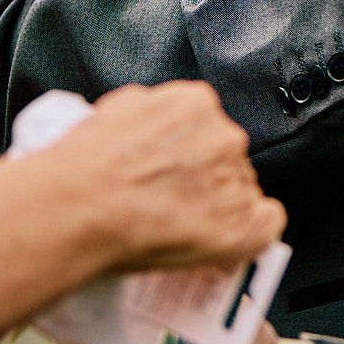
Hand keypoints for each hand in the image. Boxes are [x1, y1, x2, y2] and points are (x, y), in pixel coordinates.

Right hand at [47, 80, 285, 274]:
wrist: (77, 208)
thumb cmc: (84, 168)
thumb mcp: (117, 110)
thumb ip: (150, 114)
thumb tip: (152, 129)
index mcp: (195, 103)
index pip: (209, 127)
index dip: (192, 154)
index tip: (177, 170)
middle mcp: (224, 136)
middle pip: (227, 159)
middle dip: (205, 179)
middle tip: (173, 201)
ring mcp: (234, 180)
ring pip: (241, 191)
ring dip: (219, 207)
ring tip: (179, 225)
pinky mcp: (239, 224)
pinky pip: (265, 225)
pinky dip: (250, 234)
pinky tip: (228, 240)